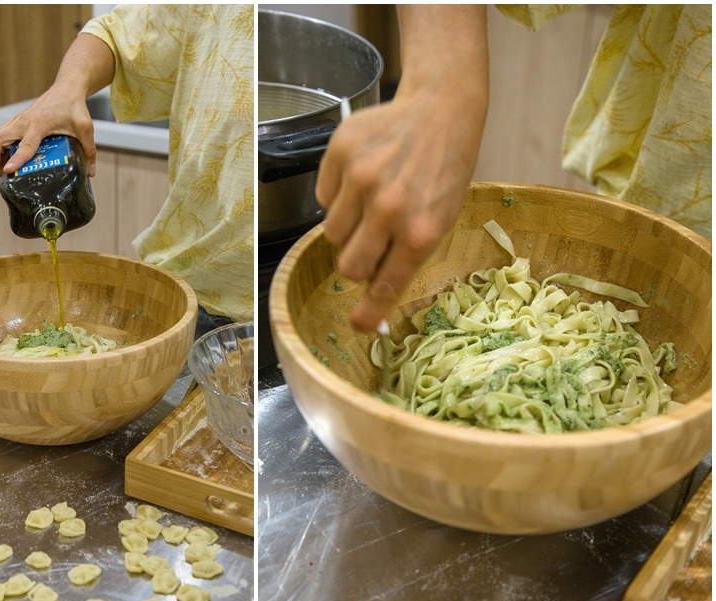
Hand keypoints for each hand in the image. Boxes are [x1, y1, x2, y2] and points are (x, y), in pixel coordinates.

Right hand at [0, 32, 115, 181]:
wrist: (66, 88)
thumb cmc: (74, 106)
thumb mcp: (85, 128)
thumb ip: (88, 150)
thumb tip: (90, 173)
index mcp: (39, 123)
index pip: (25, 144)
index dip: (17, 159)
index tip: (8, 171)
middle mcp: (23, 122)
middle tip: (1, 178)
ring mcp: (17, 121)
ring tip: (1, 173)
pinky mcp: (15, 122)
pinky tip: (6, 160)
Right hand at [314, 4, 487, 331]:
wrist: (441, 109)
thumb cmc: (444, 170)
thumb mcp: (440, 219)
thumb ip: (406, 256)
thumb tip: (371, 300)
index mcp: (420, 230)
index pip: (385, 284)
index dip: (370, 310)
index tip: (359, 324)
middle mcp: (389, 208)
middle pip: (348, 265)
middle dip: (356, 263)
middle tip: (370, 245)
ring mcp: (361, 178)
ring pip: (331, 233)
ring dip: (347, 228)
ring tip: (369, 204)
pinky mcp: (340, 153)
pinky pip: (323, 197)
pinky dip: (338, 195)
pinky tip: (362, 177)